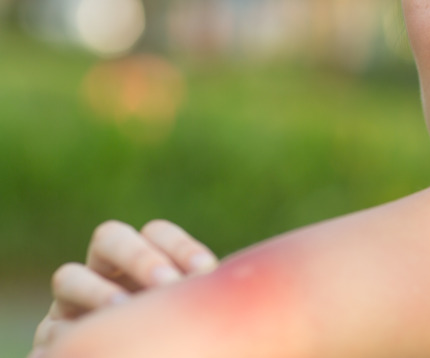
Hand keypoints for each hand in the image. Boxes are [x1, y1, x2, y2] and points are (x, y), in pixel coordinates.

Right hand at [29, 219, 218, 357]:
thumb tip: (229, 283)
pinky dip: (66, 338)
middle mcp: (104, 272)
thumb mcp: (190, 316)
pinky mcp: (50, 339)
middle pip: (110, 237)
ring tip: (123, 311)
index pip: (156, 233)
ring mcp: (70, 302)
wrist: (138, 353)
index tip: (207, 272)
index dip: (180, 246)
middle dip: (140, 256)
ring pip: (69, 277)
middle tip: (167, 284)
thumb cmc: (178, 338)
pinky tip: (92, 347)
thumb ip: (202, 298)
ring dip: (98, 292)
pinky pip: (52, 332)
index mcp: (144, 260)